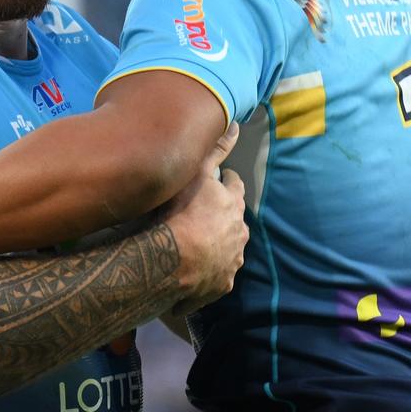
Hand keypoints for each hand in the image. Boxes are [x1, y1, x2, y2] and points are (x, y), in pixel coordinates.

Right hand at [163, 123, 248, 315]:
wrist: (172, 261)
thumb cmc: (180, 213)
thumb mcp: (196, 174)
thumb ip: (215, 150)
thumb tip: (237, 126)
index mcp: (232, 206)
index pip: (235, 187)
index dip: (226, 181)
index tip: (217, 179)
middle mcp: (238, 234)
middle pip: (235, 220)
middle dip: (223, 215)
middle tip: (202, 212)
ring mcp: (231, 262)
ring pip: (228, 248)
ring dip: (216, 244)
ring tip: (194, 243)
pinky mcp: (220, 285)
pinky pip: (215, 275)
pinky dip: (207, 270)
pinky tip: (191, 270)